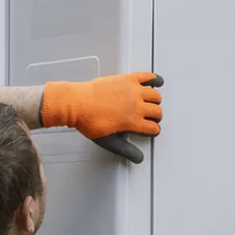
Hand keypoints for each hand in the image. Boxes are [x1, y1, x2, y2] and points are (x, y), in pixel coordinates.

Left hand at [40, 73, 163, 162]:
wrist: (77, 103)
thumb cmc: (89, 121)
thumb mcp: (109, 141)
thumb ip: (126, 150)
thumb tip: (138, 158)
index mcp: (133, 122)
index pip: (153, 127)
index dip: (153, 130)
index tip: (152, 129)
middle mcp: (136, 105)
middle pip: (157, 111)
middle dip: (156, 116)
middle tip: (151, 117)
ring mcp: (133, 91)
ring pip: (155, 95)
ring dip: (155, 101)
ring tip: (151, 102)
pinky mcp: (128, 79)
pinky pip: (148, 77)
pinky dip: (155, 79)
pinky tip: (157, 82)